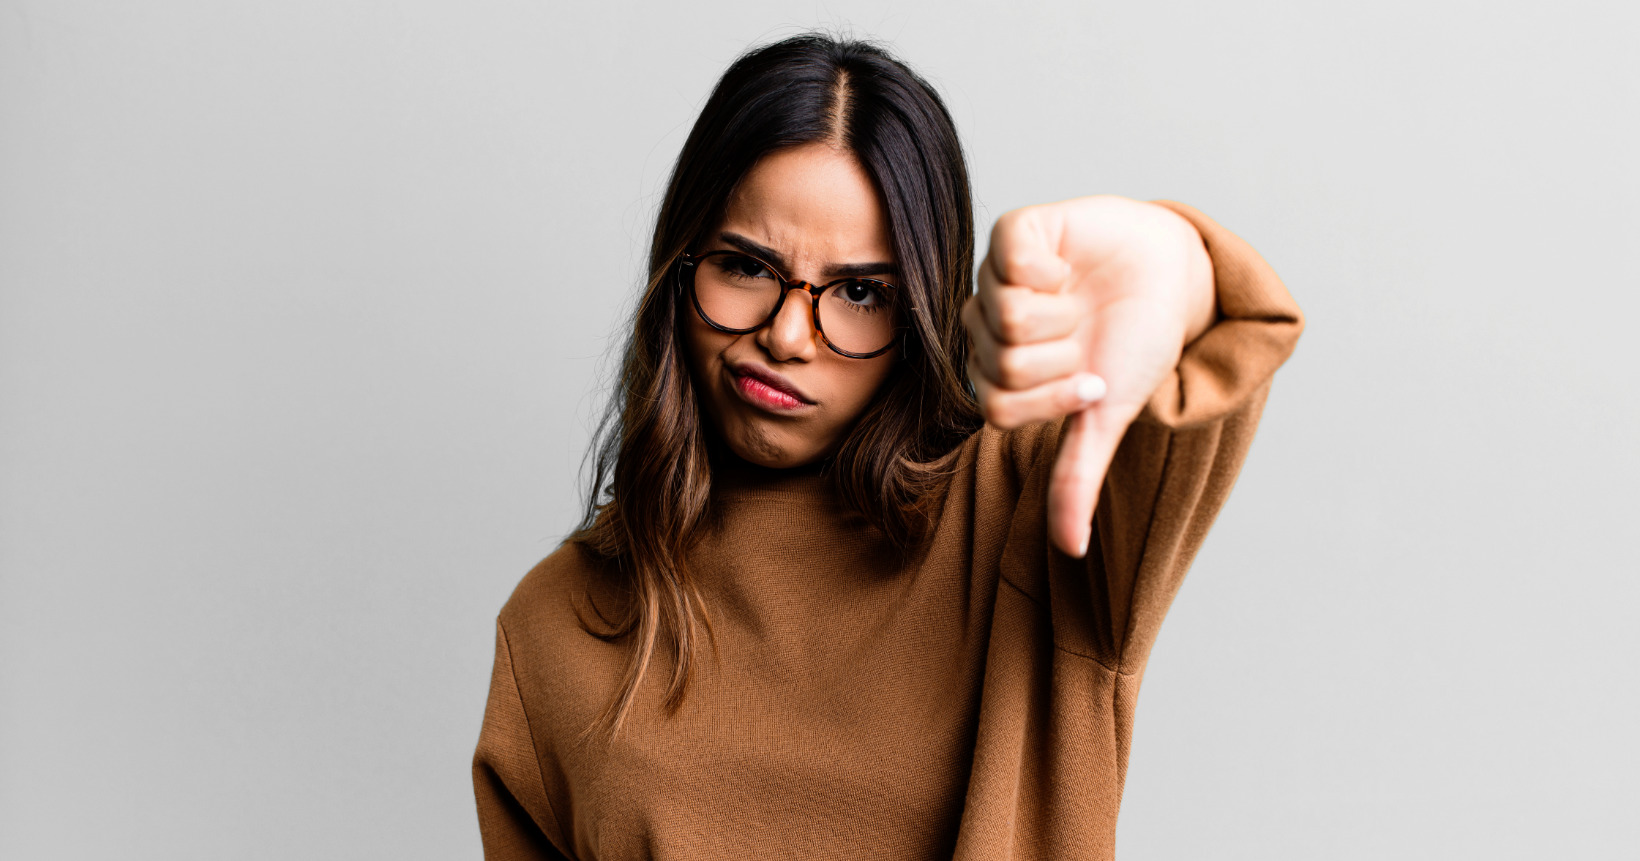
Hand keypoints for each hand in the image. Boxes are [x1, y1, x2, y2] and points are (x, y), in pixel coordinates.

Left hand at [962, 195, 1215, 557]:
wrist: (1174, 277)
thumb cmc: (1134, 344)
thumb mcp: (1106, 416)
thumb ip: (1076, 476)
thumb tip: (1069, 548)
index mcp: (998, 371)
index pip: (997, 407)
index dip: (1052, 400)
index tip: (1091, 382)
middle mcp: (987, 325)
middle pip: (1003, 364)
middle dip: (1062, 358)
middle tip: (1084, 336)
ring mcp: (996, 277)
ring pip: (1008, 317)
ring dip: (1063, 315)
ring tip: (1079, 301)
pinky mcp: (1017, 231)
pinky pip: (1009, 256)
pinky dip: (1049, 268)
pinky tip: (1067, 268)